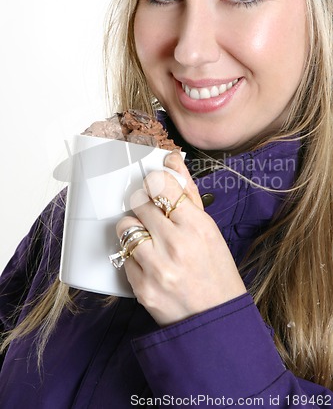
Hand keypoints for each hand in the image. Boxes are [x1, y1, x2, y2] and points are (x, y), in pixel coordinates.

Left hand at [116, 150, 245, 325]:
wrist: (215, 320)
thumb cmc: (216, 271)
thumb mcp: (210, 230)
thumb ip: (188, 194)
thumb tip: (171, 160)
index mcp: (197, 226)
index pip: (160, 184)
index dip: (154, 183)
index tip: (155, 188)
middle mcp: (175, 245)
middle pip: (138, 202)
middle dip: (144, 206)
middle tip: (154, 217)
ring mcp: (155, 268)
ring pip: (125, 226)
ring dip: (134, 228)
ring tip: (148, 239)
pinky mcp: (141, 287)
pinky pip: (124, 255)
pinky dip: (133, 256)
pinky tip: (149, 263)